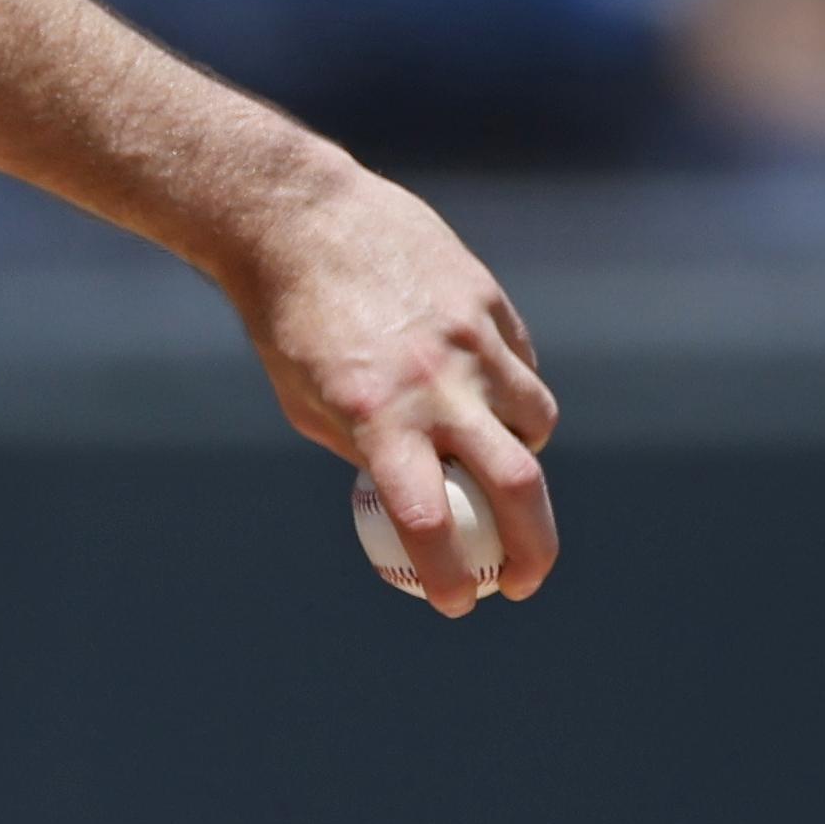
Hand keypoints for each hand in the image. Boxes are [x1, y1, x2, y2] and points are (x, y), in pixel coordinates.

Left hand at [230, 168, 559, 614]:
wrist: (301, 219)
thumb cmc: (289, 323)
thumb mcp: (308, 403)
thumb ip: (368, 451)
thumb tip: (417, 500)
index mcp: (376, 417)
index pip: (429, 520)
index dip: (449, 576)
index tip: (457, 604)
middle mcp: (436, 383)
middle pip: (517, 486)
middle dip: (533, 549)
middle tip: (521, 581)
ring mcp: (473, 340)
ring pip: (535, 422)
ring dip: (524, 458)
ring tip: (491, 465)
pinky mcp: (492, 304)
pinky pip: (522, 369)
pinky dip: (509, 393)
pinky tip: (476, 389)